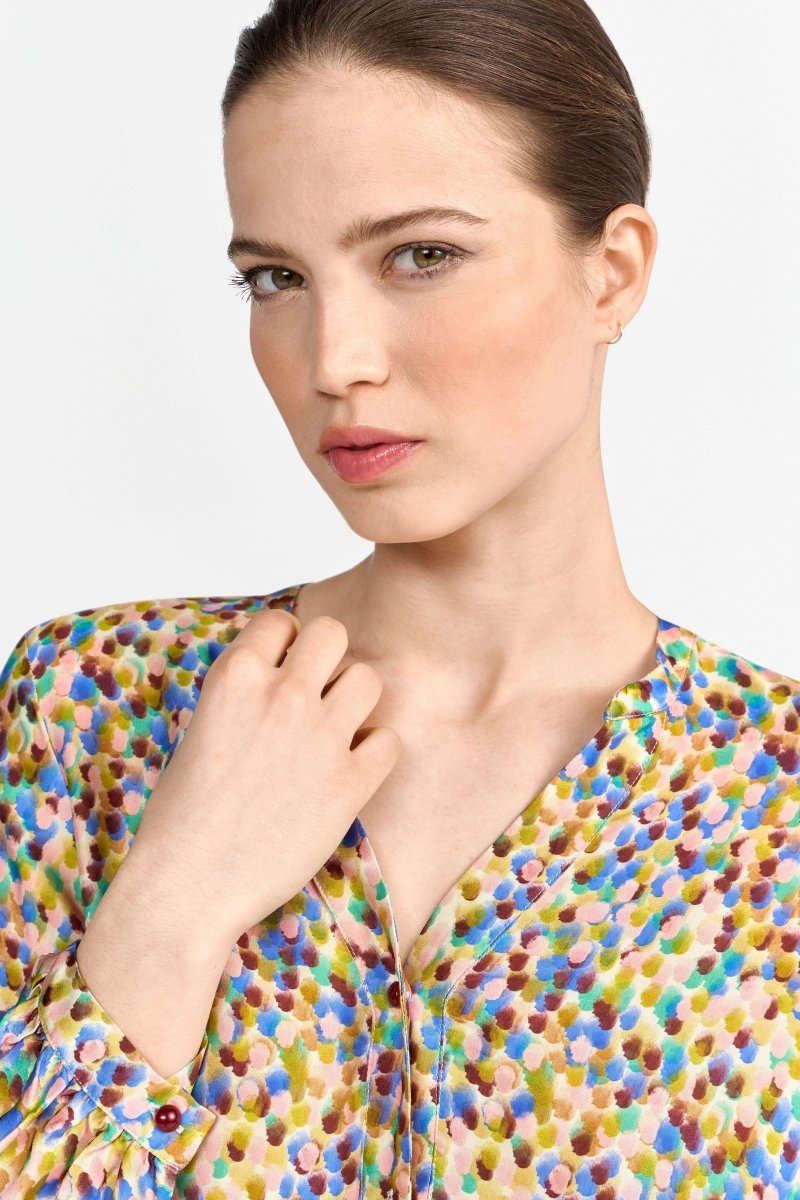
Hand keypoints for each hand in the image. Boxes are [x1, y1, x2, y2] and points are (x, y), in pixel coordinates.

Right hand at [124, 608, 401, 943]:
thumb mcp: (202, 729)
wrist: (188, 885)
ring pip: (368, 679)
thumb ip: (244, 695)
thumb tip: (280, 679)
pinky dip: (374, 753)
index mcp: (236, 676)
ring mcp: (321, 737)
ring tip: (335, 733)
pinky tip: (349, 773)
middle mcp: (282, 695)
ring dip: (355, 701)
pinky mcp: (350, 783)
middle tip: (316, 696)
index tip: (283, 671)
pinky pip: (389, 740)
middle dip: (328, 659)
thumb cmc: (182, 816)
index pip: (282, 622)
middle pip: (333, 633)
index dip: (286, 645)